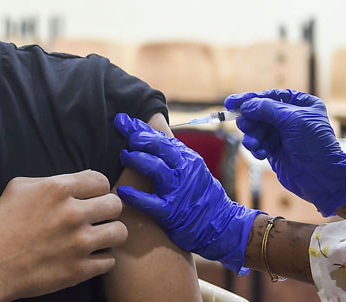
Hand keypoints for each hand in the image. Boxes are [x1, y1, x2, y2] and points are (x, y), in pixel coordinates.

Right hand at [0, 170, 126, 301]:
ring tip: (99, 236)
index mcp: (58, 188)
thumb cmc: (2, 224)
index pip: (101, 181)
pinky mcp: (80, 270)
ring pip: (119, 233)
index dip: (98, 189)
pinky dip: (101, 259)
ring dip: (110, 234)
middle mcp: (73, 213)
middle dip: (108, 209)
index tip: (93, 197)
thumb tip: (73, 183)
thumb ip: (49, 180)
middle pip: (116, 205)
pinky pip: (109, 261)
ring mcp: (78, 243)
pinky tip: (89, 256)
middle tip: (98, 217)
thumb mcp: (18, 187)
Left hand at [114, 113, 258, 273]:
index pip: (161, 138)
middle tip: (125, 135)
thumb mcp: (191, 168)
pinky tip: (123, 191)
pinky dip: (135, 196)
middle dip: (140, 138)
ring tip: (124, 156)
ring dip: (137, 159)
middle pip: (160, 147)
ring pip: (156, 168)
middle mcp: (184, 171)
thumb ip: (171, 154)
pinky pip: (150, 202)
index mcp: (188, 158)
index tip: (122, 120)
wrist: (222, 225)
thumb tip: (146, 134)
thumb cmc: (200, 194)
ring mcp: (178, 191)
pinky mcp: (171, 212)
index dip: (140, 128)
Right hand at [225, 88, 345, 216]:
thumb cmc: (315, 146)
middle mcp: (291, 118)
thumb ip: (266, 109)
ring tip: (254, 144)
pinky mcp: (275, 150)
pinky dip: (255, 147)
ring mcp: (282, 134)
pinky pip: (257, 143)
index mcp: (301, 105)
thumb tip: (245, 106)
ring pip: (255, 129)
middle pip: (259, 112)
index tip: (232, 103)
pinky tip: (260, 153)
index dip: (250, 99)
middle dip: (250, 121)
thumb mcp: (292, 120)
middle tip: (245, 126)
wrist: (323, 179)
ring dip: (252, 136)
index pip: (270, 96)